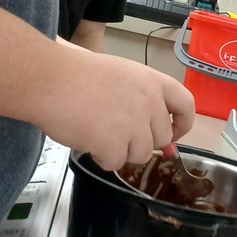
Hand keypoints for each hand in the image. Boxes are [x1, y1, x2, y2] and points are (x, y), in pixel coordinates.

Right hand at [38, 44, 194, 170]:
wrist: (49, 79)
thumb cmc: (75, 73)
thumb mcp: (119, 76)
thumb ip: (143, 103)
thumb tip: (167, 143)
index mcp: (152, 81)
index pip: (187, 106)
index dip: (181, 125)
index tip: (170, 134)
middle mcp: (149, 102)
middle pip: (160, 138)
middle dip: (140, 140)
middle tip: (114, 130)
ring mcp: (134, 124)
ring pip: (140, 154)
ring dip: (119, 149)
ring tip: (96, 129)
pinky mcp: (115, 144)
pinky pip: (115, 163)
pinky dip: (100, 157)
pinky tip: (86, 138)